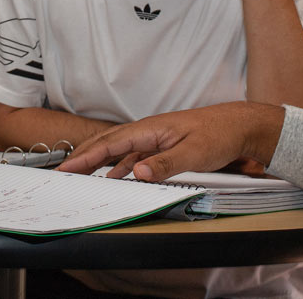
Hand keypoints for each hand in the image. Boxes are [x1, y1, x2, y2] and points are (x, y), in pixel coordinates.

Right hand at [55, 102, 284, 181]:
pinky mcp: (162, 146)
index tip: (67, 168)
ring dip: (98, 161)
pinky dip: (119, 166)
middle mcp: (147, 132)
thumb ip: (165, 164)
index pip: (110, 144)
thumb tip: (136, 173)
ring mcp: (154, 139)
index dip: (86, 157)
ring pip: (118, 150)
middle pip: (108, 143)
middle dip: (84, 156)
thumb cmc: (218, 135)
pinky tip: (114, 177)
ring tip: (80, 173)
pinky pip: (133, 156)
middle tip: (63, 170)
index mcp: (150, 129)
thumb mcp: (194, 153)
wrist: (239, 126)